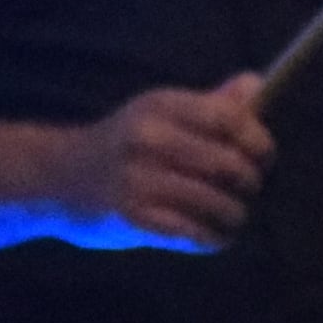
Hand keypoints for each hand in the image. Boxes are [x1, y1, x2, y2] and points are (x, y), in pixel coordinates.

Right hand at [0, 77, 274, 252]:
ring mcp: (138, 180)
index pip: (230, 119)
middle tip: (244, 191)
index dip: (259, 142)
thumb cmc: (124, 145)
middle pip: (231, 166)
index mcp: (161, 106)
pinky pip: (197, 234)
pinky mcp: (132, 218)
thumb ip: (211, 104)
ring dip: (234, 218)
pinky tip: (208, 234)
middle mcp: (150, 138)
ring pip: (220, 206)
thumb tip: (257, 84)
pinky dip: (212, 238)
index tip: (262, 158)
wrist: (59, 178)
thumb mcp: (159, 114)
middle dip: (251, 184)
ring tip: (229, 218)